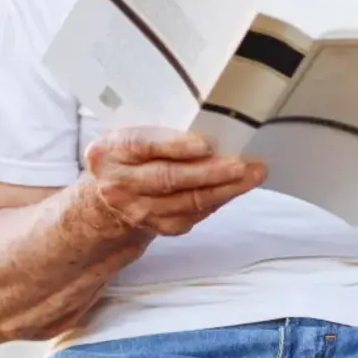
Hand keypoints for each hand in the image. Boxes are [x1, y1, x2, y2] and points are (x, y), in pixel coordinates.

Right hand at [83, 127, 264, 237]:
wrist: (104, 201)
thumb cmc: (128, 158)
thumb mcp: (130, 138)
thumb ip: (158, 134)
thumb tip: (211, 129)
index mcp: (112, 151)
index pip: (143, 145)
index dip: (175, 145)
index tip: (204, 144)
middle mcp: (121, 184)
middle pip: (169, 178)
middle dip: (209, 172)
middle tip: (241, 164)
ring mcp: (138, 210)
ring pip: (186, 201)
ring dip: (224, 189)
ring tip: (252, 175)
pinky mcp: (156, 227)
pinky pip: (192, 214)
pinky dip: (217, 201)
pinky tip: (236, 188)